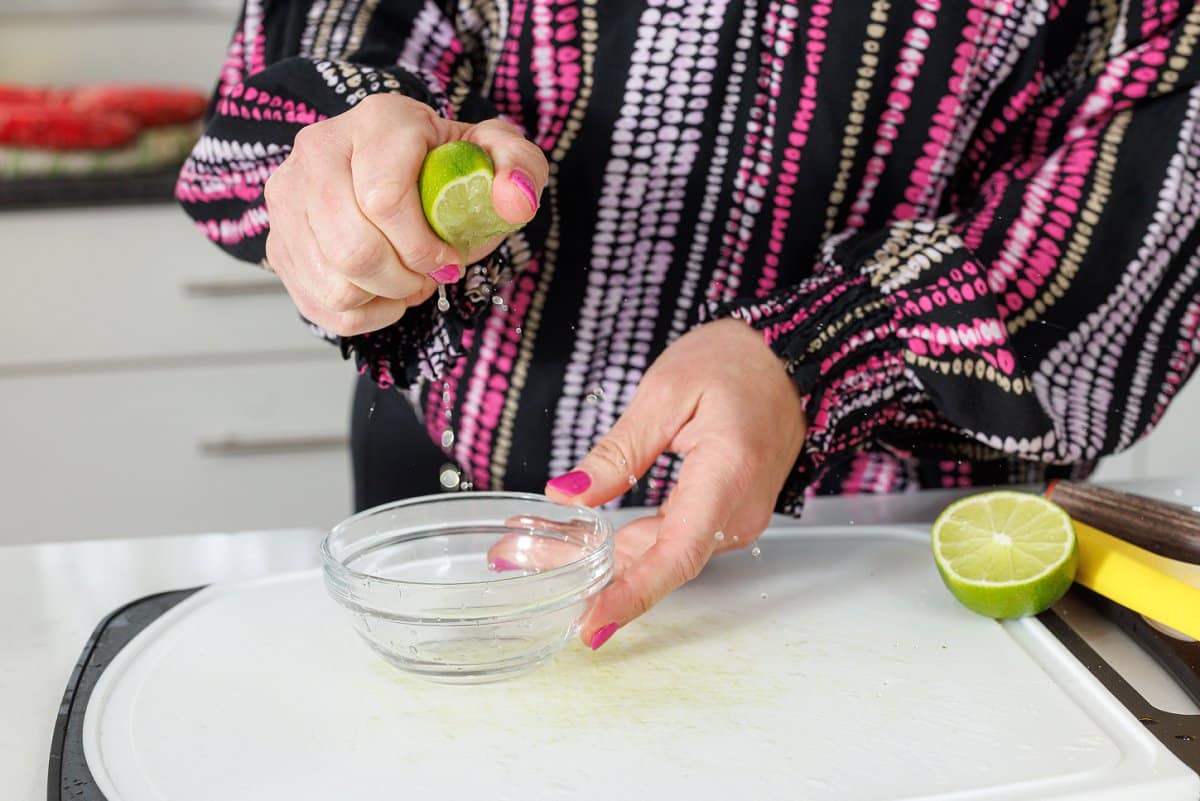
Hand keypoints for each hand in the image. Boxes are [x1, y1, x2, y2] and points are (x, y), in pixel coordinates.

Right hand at [262, 94, 546, 335]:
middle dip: (405, 280)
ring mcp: (288, 197)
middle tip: (429, 277)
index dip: (424, 248)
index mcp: (377, 122)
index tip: (451, 261)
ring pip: (334, 283)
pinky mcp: (278, 240)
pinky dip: (362, 315)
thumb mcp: (497, 154)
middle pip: (353, 249)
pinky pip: (318, 305)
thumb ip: (519, 168)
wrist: (398, 165)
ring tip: (408, 281)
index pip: (384, 201)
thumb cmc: (450, 165)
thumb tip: (514, 201)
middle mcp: (318, 151)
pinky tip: (382, 293)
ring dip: (384, 298)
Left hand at [513, 318, 806, 648]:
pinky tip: (582, 541)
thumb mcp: (665, 392)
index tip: (590, 622)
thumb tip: (568, 495)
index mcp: (727, 476)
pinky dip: (625, 545)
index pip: (676, 555)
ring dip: (602, 560)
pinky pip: (671, 541)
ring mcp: (734, 518)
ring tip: (536, 550)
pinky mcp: (722, 515)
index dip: (631, 595)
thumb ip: (618, 451)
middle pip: (659, 561)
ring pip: (660, 555)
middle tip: (518, 561)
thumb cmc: (736, 364)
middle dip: (589, 575)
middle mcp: (737, 512)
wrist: (785, 360)